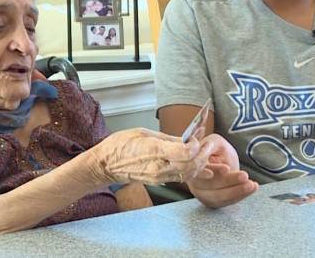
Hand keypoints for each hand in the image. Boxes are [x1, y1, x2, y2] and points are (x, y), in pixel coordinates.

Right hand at [87, 127, 211, 185]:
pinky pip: (181, 178)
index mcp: (153, 150)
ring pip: (189, 173)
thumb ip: (169, 138)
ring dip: (201, 164)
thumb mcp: (144, 133)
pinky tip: (203, 167)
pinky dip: (194, 172)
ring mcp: (159, 176)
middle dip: (203, 155)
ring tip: (206, 154)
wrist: (107, 165)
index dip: (196, 145)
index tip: (197, 138)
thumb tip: (188, 138)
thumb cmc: (121, 145)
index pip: (185, 152)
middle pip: (191, 164)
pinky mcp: (160, 181)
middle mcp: (158, 167)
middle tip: (207, 145)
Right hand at [187, 133, 257, 207]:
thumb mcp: (214, 142)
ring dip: (236, 191)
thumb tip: (203, 153)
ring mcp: (200, 193)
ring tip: (252, 184)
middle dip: (228, 181)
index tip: (227, 168)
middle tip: (244, 176)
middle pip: (208, 185)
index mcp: (189, 164)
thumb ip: (209, 146)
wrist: (219, 159)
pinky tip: (251, 189)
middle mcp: (192, 181)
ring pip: (217, 197)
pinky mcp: (210, 201)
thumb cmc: (216, 149)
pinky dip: (239, 196)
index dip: (212, 170)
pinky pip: (224, 202)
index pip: (198, 170)